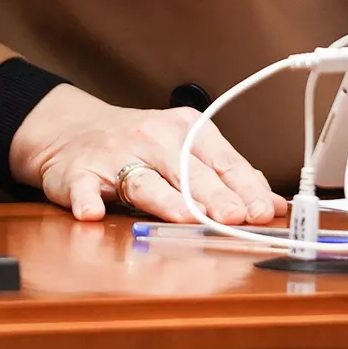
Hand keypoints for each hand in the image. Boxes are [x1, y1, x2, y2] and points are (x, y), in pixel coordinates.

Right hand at [8, 84, 280, 224]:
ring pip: (145, 181)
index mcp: (188, 130)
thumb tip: (273, 204)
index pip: (225, 161)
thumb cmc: (142, 144)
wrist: (73, 130)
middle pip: (190, 172)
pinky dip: (87, 201)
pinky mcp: (79, 173)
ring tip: (187, 219)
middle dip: (215, 197)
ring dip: (167, 202)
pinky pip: (83, 188)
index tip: (262, 211)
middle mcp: (155, 139)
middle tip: (235, 219)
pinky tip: (93, 214)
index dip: (245, 188)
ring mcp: (116, 155)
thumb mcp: (187, 149)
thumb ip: (228, 176)